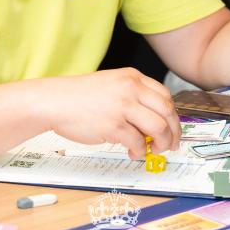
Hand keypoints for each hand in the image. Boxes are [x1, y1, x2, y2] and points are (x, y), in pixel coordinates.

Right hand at [39, 67, 180, 158]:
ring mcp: (123, 107)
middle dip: (173, 132)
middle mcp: (131, 89)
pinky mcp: (114, 126)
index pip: (165, 95)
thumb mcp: (113, 85)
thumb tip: (156, 121)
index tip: (173, 128)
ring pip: (158, 128)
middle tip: (171, 144)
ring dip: (161, 144)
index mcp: (132, 77)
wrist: (56, 101)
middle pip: (167, 111)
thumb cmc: (81, 96)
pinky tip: (133, 152)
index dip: (173, 115)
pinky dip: (140, 151)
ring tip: (153, 151)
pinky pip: (138, 142)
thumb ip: (134, 97)